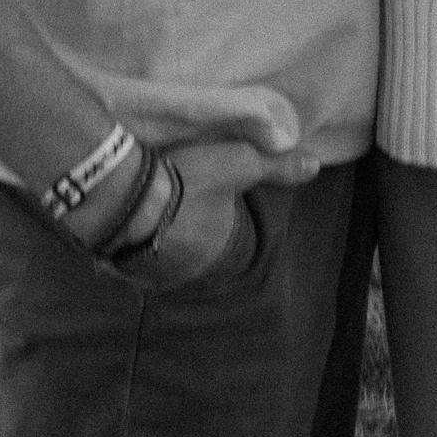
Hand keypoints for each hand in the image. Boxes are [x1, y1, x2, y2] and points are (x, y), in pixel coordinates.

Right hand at [141, 135, 317, 288]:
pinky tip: (128, 218)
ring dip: (160, 235)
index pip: (227, 236)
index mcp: (219, 251)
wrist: (126, 193)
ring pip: (163, 253)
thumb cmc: (190, 178)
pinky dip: (134, 240)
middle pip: (194, 246)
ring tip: (152, 203)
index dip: (219, 212)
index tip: (208, 190)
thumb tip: (315, 167)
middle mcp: (188, 272)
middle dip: (190, 225)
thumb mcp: (240, 162)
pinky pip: (133, 256)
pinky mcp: (121, 267)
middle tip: (181, 193)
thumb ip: (277, 166)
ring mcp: (152, 273)